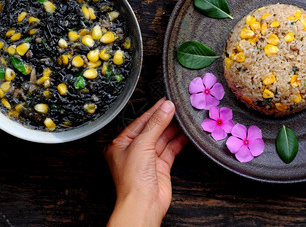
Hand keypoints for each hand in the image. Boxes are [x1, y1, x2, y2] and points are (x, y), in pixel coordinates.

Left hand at [104, 98, 187, 226]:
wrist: (143, 203)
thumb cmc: (132, 179)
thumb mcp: (142, 144)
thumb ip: (156, 124)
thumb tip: (166, 108)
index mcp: (121, 144)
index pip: (139, 122)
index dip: (153, 111)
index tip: (164, 101)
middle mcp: (133, 151)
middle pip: (152, 129)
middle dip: (164, 119)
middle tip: (176, 107)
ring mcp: (147, 159)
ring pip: (162, 139)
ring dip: (172, 129)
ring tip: (182, 117)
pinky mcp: (160, 167)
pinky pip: (170, 149)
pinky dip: (178, 141)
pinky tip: (185, 133)